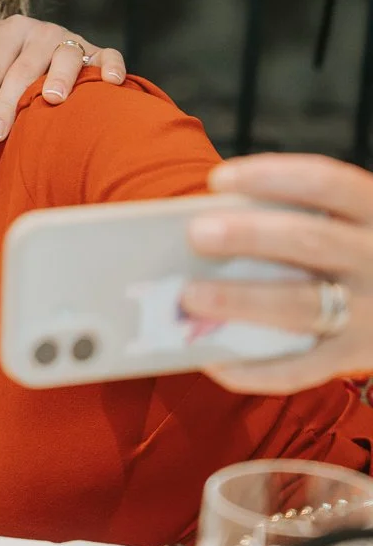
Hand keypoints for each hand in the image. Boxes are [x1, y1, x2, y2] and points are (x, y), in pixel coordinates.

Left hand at [0, 16, 125, 141]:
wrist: (34, 46)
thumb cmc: (0, 58)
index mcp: (10, 30)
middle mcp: (42, 32)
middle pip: (23, 69)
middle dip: (8, 102)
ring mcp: (71, 41)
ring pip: (65, 58)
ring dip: (59, 77)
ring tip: (52, 98)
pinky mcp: (97, 52)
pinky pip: (108, 56)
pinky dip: (111, 66)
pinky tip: (110, 81)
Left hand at [182, 154, 372, 393]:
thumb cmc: (346, 258)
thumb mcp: (341, 227)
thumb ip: (291, 222)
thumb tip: (201, 228)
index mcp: (371, 213)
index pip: (327, 182)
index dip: (271, 177)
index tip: (217, 180)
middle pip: (311, 241)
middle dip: (250, 236)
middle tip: (197, 234)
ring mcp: (370, 313)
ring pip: (301, 304)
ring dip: (241, 300)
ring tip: (190, 296)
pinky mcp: (353, 357)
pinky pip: (300, 368)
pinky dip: (253, 368)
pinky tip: (212, 360)